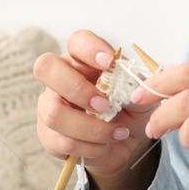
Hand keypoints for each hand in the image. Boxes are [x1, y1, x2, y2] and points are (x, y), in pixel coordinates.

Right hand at [32, 30, 160, 186]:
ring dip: (90, 128)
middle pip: (45, 67)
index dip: (90, 48)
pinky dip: (90, 147)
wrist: (126, 141)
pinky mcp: (49, 135)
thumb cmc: (131, 109)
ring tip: (115, 132)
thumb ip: (137, 86)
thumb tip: (133, 85)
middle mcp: (61, 79)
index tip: (110, 62)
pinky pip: (61, 142)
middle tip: (104, 106)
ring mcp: (50, 106)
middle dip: (77, 89)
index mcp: (84, 61)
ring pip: (54, 113)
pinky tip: (105, 145)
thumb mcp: (142, 95)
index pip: (77, 41)